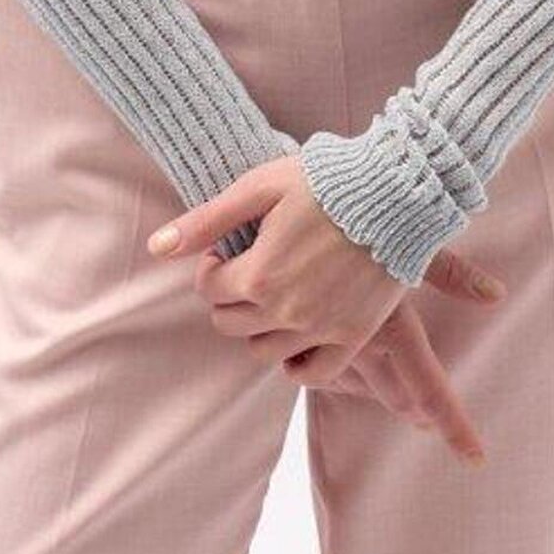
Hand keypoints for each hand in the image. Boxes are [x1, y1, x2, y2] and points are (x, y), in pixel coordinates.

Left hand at [146, 154, 506, 461]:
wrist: (396, 191)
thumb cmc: (325, 180)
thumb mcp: (259, 187)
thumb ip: (206, 221)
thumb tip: (156, 247)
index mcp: (258, 274)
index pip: (209, 289)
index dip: (213, 265)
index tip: (229, 248)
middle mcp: (286, 311)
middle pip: (231, 323)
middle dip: (229, 296)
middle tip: (250, 269)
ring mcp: (321, 329)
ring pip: (263, 351)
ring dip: (258, 327)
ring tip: (274, 294)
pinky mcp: (352, 337)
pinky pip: (310, 373)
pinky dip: (295, 361)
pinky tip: (296, 332)